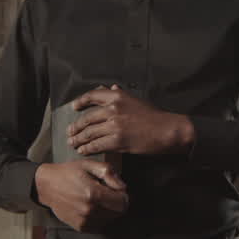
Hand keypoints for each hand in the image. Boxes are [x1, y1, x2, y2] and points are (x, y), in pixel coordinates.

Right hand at [34, 158, 128, 231]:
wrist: (47, 186)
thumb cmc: (67, 173)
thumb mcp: (89, 165)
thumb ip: (109, 173)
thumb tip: (123, 187)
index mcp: (93, 194)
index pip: (123, 203)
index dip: (123, 195)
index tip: (117, 190)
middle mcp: (89, 210)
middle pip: (118, 213)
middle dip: (117, 203)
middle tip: (107, 194)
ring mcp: (84, 220)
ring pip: (110, 220)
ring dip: (108, 211)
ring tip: (97, 200)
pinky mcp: (80, 227)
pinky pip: (99, 225)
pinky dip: (99, 217)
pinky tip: (91, 207)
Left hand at [67, 85, 194, 156]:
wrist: (167, 130)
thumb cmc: (155, 116)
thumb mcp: (136, 100)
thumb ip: (121, 94)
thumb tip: (110, 87)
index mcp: (117, 96)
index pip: (92, 96)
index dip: (80, 102)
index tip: (74, 107)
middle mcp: (113, 109)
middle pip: (87, 118)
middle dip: (76, 127)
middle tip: (70, 132)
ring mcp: (114, 125)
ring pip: (89, 133)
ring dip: (79, 140)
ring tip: (74, 143)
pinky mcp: (117, 141)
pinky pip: (96, 145)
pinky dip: (87, 149)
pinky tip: (84, 151)